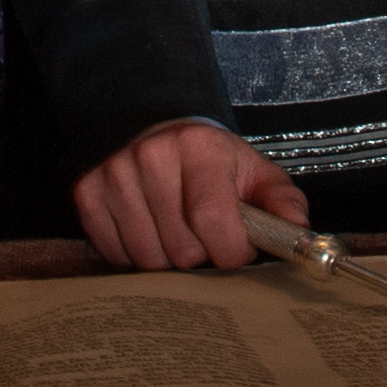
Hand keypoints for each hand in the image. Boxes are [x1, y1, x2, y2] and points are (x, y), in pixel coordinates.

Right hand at [74, 121, 307, 271]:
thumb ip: (282, 202)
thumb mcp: (253, 171)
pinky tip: (149, 230)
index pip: (214, 224)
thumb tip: (299, 232)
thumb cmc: (209, 158)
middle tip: (203, 233)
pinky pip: (115, 254)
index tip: (235, 247)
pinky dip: (135, 255)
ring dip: (167, 257)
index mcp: (199, 150)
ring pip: (147, 259)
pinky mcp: (87, 193)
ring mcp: (114, 175)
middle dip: (200, 254)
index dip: (231, 251)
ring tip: (176, 230)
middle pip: (181, 250)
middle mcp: (151, 157)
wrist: (157, 128)